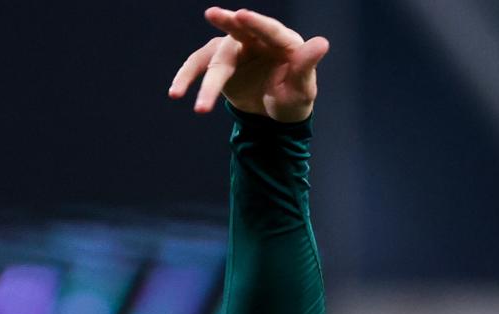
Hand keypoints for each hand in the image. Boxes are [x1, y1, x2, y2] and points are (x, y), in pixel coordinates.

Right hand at [169, 7, 329, 121]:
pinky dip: (187, 78)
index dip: (256, 23)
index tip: (242, 15)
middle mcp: (256, 39)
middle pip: (238, 29)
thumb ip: (306, 65)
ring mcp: (235, 49)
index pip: (269, 29)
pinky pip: (199, 67)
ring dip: (205, 80)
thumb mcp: (302, 88)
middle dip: (226, 22)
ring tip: (195, 103)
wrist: (276, 113)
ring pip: (216, 59)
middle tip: (213, 14)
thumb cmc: (293, 97)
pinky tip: (176, 92)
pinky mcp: (219, 63)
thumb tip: (322, 43)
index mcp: (282, 41)